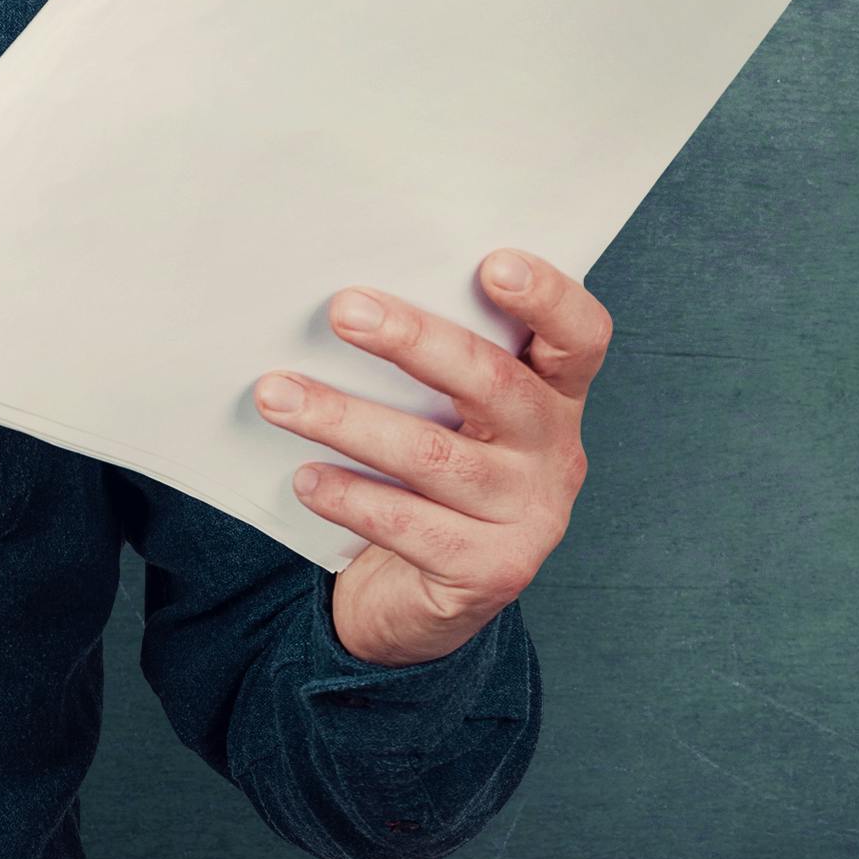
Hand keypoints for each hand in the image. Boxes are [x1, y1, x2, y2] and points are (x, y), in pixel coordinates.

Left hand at [258, 250, 609, 667]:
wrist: (425, 595)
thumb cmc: (429, 474)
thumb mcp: (449, 413)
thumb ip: (433, 362)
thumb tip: (345, 298)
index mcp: (555, 396)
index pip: (579, 336)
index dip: (548, 297)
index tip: (492, 262)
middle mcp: (557, 451)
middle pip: (493, 382)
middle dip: (413, 341)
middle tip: (343, 310)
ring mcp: (531, 516)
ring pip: (434, 455)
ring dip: (346, 419)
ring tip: (278, 396)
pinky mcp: (492, 571)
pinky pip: (411, 525)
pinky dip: (351, 497)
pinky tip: (306, 479)